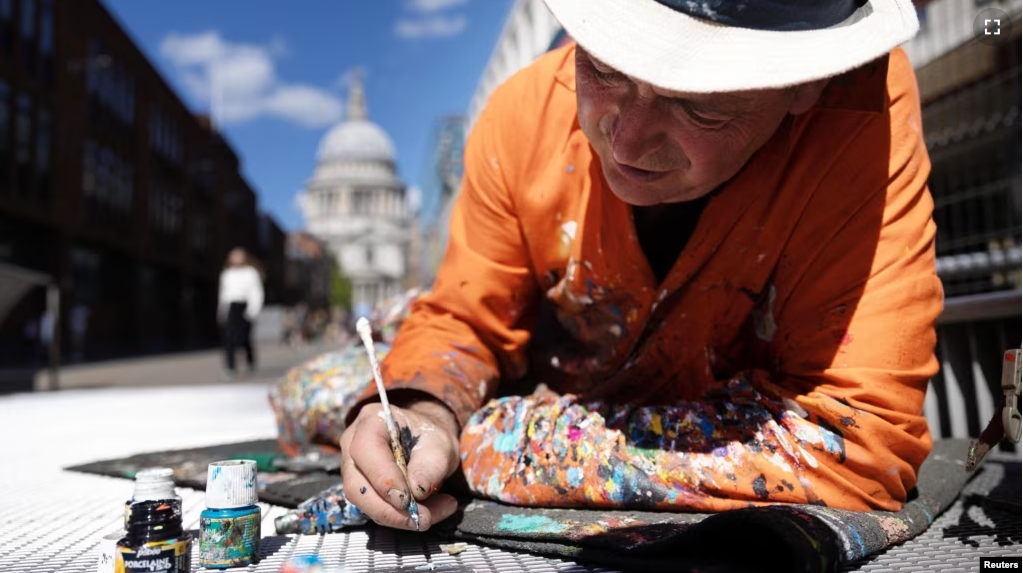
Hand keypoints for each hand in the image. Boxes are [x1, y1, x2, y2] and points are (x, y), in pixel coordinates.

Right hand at [340, 398, 460, 530]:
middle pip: (357, 486)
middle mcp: (353, 444)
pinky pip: (375, 509)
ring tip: (434, 513)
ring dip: (400, 517)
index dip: (383, 479)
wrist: (424, 439)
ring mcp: (352, 468)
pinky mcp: (361, 488)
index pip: (366, 450)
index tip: (407, 500)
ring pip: (365, 503)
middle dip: (390, 510)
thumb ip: (432, 464)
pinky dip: (401, 517)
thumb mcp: (440, 443)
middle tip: (424, 518)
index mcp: (371, 421)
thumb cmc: (429, 435)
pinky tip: (428, 512)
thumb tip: (418, 491)